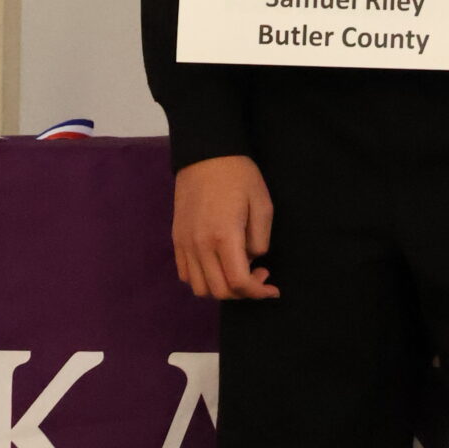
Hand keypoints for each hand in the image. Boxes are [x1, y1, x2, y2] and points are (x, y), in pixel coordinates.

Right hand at [172, 155, 279, 300]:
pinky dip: (203, 279)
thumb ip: (260, 238)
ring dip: (222, 288)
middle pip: (219, 291)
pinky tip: (218, 264)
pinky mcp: (176, 240)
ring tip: (237, 270)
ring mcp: (185, 244)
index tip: (272, 289)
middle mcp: (200, 245)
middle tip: (259, 274)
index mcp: (225, 236)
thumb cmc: (239, 176)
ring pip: (200, 288)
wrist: (205, 155)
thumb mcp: (262, 204)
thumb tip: (253, 259)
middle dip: (243, 292)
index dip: (258, 292)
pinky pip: (185, 274)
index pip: (239, 283)